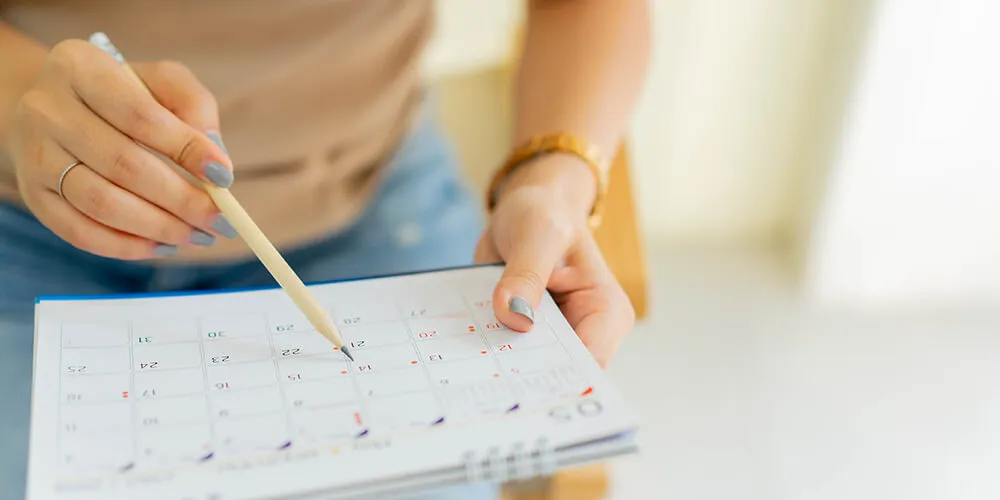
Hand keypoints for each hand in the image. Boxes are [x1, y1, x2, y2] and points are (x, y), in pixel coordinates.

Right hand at [7, 39, 236, 259]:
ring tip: (198, 235)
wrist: (54, 108)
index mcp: (79, 68)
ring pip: (101, 204)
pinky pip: (80, 232)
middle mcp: (46, 110)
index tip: (224, 177)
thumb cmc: (122, 93)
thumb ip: (194, 107)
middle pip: (123, 165)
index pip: (140, 116)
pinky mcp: (34, 195)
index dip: (186, 149)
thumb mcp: (161, 81)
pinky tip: (163, 245)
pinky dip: (128, 246)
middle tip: (220, 220)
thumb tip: (216, 160)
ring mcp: (35, 156)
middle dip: (181, 200)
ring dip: (159, 227)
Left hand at [474, 156, 634, 367]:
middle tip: (478, 383)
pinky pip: (505, 356)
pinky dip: (483, 353)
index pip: (586, 363)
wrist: (527, 210)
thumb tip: (513, 316)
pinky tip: (457, 353)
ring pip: (526, 372)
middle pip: (556, 375)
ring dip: (497, 370)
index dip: (555, 380)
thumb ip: (526, 274)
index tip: (515, 388)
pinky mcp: (525, 337)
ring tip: (463, 371)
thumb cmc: (544, 213)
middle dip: (522, 380)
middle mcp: (586, 332)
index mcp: (606, 312)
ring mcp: (554, 338)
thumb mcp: (537, 233)